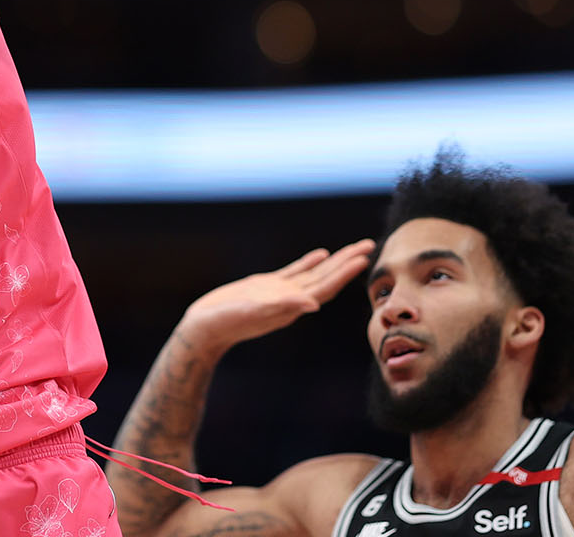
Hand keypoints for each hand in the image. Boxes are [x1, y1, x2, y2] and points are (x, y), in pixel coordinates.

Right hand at [177, 239, 374, 354]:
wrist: (205, 328)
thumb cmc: (226, 322)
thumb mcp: (253, 313)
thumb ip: (282, 307)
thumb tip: (314, 304)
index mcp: (291, 306)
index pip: (325, 288)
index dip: (344, 274)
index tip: (363, 259)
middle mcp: (291, 300)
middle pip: (326, 279)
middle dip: (348, 263)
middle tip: (369, 245)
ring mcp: (280, 292)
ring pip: (314, 274)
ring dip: (335, 262)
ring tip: (354, 248)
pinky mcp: (267, 286)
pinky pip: (295, 272)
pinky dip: (310, 263)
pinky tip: (320, 254)